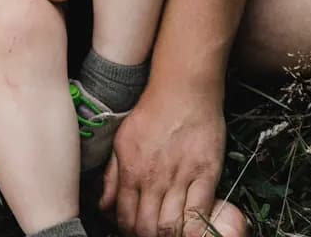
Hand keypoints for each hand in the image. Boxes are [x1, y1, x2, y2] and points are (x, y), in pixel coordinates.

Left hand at [101, 83, 225, 236]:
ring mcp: (180, 178)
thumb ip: (113, 174)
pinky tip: (190, 232)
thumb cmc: (152, 112)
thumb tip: (104, 204)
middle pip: (148, 228)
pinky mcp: (206, 175)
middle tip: (151, 234)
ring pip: (172, 227)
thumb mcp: (123, 139)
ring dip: (169, 236)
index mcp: (131, 168)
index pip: (125, 217)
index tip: (133, 231)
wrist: (182, 90)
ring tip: (169, 234)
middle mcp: (153, 177)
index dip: (128, 231)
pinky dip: (194, 231)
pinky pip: (199, 215)